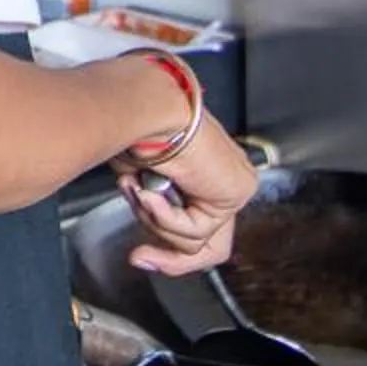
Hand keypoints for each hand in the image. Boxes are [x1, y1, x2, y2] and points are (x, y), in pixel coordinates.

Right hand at [116, 124, 259, 276]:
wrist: (143, 106)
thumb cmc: (130, 128)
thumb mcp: (135, 180)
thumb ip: (149, 208)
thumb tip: (143, 245)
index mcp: (200, 174)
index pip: (197, 226)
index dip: (166, 245)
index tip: (139, 254)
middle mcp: (221, 180)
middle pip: (209, 247)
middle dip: (170, 259)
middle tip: (139, 257)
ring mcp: (233, 186)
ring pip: (195, 240)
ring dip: (156, 221)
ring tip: (139, 191)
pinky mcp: (236, 191)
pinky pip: (196, 230)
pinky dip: (164, 215)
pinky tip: (151, 192)